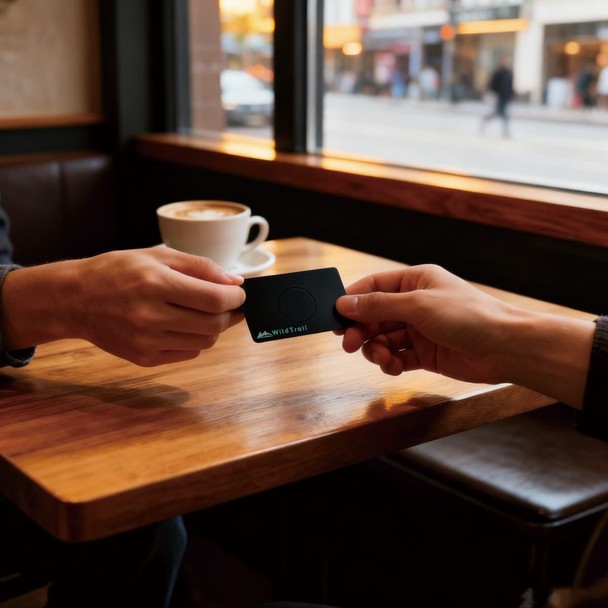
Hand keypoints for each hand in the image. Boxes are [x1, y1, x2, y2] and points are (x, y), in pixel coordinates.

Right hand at [1, 247, 245, 365]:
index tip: (240, 294)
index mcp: (156, 283)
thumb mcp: (158, 255)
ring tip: (206, 314)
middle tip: (232, 305)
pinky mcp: (144, 358)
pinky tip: (184, 326)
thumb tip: (236, 282)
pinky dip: (195, 341)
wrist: (75, 299)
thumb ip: (201, 267)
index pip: (215, 299)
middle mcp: (151, 315)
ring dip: (215, 328)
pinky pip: (187, 354)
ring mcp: (146, 341)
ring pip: (204, 342)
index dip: (236, 298)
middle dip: (231, 314)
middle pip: (214, 324)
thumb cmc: (117, 271)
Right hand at [336, 264, 513, 382]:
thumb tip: (344, 303)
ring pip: (383, 338)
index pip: (374, 286)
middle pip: (374, 316)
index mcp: (415, 282)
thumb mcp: (418, 305)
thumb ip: (378, 305)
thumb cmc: (469, 316)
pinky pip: (397, 357)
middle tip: (348, 344)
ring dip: (376, 349)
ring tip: (382, 359)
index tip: (334, 316)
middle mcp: (415, 304)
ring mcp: (419, 330)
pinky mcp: (425, 353)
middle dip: (360, 330)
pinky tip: (394, 367)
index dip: (352, 300)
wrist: (505, 348)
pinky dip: (391, 363)